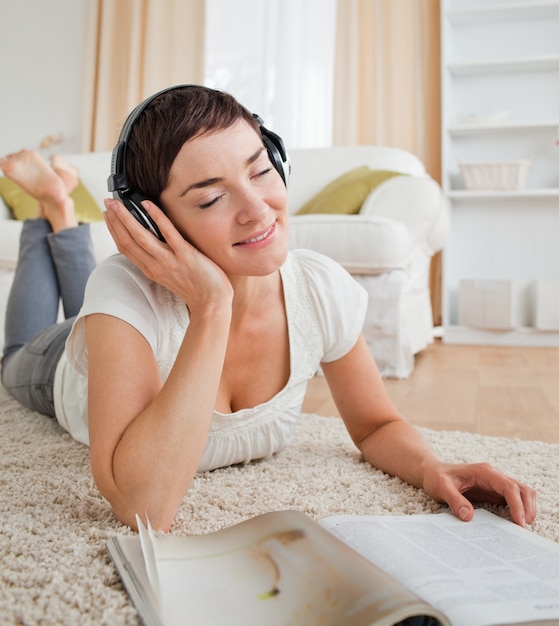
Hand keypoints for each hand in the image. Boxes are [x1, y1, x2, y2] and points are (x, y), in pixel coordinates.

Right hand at [104, 198, 232, 310]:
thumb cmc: (196, 288)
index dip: (114, 230)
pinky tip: (147, 204)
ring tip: (117, 202)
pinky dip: (156, 217)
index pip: (125, 248)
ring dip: (126, 218)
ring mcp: (169, 261)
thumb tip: (153, 243)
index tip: (108, 215)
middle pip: (127, 241)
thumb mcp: (170, 276)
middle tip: (107, 202)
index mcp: (151, 270)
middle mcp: (156, 266)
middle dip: (115, 220)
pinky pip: (168, 233)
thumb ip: (159, 261)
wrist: (212, 303)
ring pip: (141, 236)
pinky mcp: (185, 255)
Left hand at [422, 461, 536, 526]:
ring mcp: (496, 483)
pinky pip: (513, 499)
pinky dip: (520, 510)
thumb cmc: (437, 477)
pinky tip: (514, 524)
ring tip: (522, 528)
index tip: (519, 523)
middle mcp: (494, 475)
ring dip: (527, 509)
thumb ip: (454, 500)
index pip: (509, 487)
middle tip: (523, 529)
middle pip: (522, 489)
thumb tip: (468, 516)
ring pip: (522, 493)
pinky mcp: (495, 491)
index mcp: (484, 472)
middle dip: (528, 508)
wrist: (433, 472)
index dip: (517, 505)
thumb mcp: (441, 487)